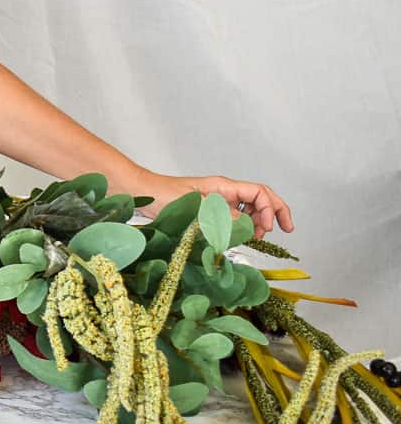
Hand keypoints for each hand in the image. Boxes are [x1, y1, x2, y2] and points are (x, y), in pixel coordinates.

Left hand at [136, 174, 293, 237]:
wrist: (143, 193)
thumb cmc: (163, 195)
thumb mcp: (195, 206)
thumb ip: (221, 215)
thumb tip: (245, 223)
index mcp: (223, 186)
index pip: (259, 192)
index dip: (271, 209)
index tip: (271, 228)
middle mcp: (224, 192)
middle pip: (260, 199)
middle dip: (273, 214)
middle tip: (280, 232)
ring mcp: (217, 201)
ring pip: (248, 209)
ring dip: (257, 222)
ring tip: (256, 237)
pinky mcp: (209, 210)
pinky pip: (233, 217)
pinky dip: (241, 226)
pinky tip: (239, 236)